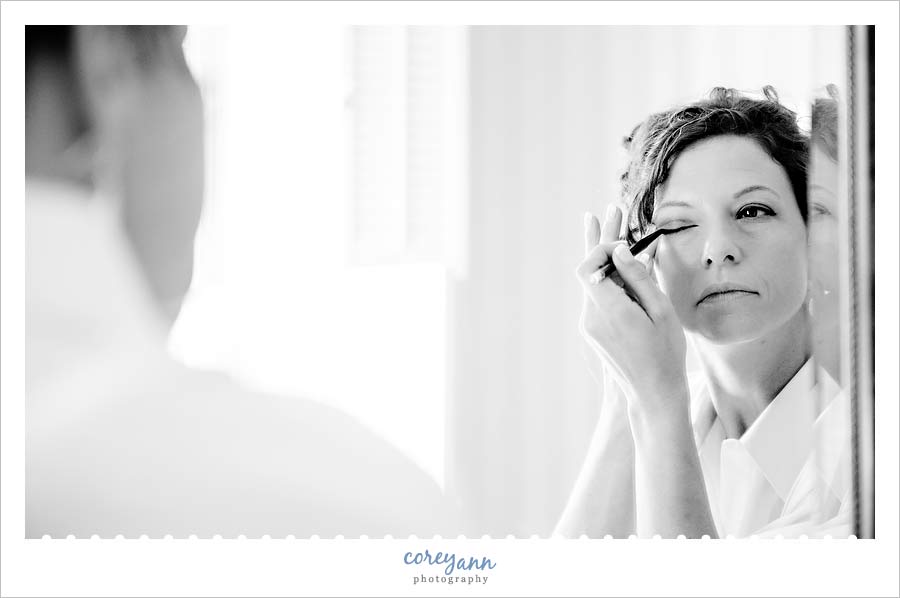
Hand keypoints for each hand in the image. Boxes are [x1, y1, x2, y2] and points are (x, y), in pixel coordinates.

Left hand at [576, 206, 688, 419]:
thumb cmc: (665, 354)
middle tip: (610, 210)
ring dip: (607, 258)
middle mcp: (592, 317)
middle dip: (602, 240)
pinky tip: (623, 261)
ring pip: (594, 282)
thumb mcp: (660, 312)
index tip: (623, 239)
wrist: (652, 394)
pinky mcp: (594, 330)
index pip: (588, 266)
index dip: (600, 246)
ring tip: (613, 224)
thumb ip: (638, 279)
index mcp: (609, 311)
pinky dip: (611, 278)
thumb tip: (620, 251)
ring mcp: (590, 325)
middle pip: (589, 269)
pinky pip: (599, 296)